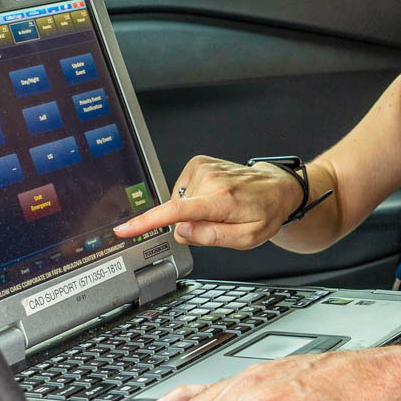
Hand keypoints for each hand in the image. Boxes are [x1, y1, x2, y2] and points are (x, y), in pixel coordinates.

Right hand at [112, 156, 299, 247]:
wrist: (276, 187)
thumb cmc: (265, 213)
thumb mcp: (246, 239)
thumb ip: (212, 238)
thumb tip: (181, 231)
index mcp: (221, 200)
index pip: (176, 212)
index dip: (147, 222)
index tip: (125, 229)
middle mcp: (210, 179)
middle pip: (178, 213)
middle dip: (191, 224)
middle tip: (219, 222)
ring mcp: (203, 168)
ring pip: (179, 203)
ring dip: (195, 211)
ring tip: (221, 208)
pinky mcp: (199, 162)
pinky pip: (183, 190)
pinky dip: (194, 198)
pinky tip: (214, 197)